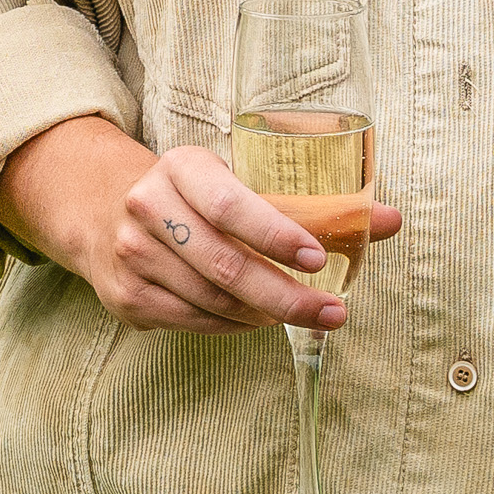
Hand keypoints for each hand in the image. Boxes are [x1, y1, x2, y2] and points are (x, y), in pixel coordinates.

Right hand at [0, 113, 400, 330]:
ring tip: (302, 313)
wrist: (103, 207)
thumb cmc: (194, 195)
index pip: (231, 206)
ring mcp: (131, 256)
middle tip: (333, 313)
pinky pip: (195, 322)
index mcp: (181, 167)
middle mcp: (147, 207)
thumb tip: (390, 221)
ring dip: (265, 315)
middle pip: (225, 266)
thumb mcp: (241, 181)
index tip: (319, 260)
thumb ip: (314, 204)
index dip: (277, 235)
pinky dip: (235, 326)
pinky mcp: (126, 298)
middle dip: (287, 297)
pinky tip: (257, 318)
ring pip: (212, 302)